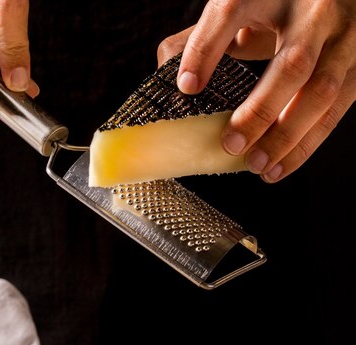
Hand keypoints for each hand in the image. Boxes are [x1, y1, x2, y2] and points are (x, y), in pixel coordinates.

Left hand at [158, 0, 355, 181]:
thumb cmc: (280, 6)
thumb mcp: (244, 8)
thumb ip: (206, 38)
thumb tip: (168, 78)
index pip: (232, 10)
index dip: (206, 49)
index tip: (187, 87)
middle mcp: (314, 9)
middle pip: (293, 64)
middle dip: (261, 112)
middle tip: (231, 144)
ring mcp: (343, 37)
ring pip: (320, 92)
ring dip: (287, 137)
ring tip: (257, 166)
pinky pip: (336, 111)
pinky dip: (308, 144)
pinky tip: (282, 166)